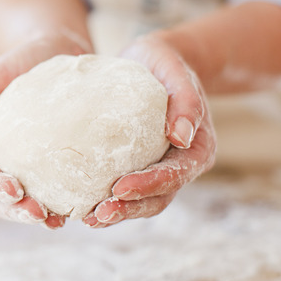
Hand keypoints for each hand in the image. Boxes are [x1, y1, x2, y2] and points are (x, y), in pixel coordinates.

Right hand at [0, 29, 90, 228]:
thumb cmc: (20, 62)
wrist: (56, 52)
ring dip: (34, 217)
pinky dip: (58, 205)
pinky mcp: (46, 171)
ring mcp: (19, 169)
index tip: (14, 189)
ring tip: (59, 220)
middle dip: (15, 211)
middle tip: (40, 214)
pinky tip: (78, 210)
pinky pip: (48, 194)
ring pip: (18, 204)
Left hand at [83, 35, 216, 227]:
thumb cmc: (167, 63)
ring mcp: (161, 168)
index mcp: (198, 148)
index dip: (149, 185)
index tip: (119, 188)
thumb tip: (181, 137)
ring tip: (88, 219)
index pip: (176, 174)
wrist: (156, 61)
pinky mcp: (140, 166)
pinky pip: (127, 189)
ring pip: (143, 201)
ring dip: (118, 213)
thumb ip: (185, 100)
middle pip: (158, 197)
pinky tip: (82, 205)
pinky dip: (108, 200)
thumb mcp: (176, 70)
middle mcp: (182, 165)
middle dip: (129, 209)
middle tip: (98, 214)